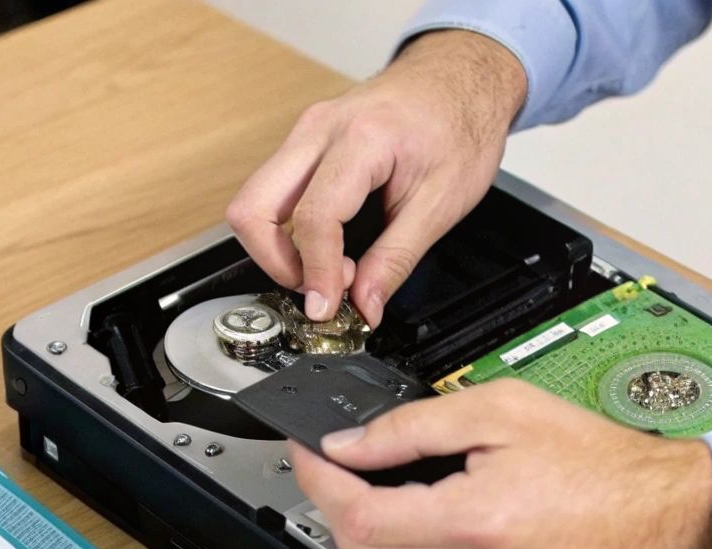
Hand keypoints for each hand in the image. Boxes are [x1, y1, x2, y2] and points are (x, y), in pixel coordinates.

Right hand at [226, 30, 526, 325]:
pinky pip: (272, 193)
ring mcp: (306, 132)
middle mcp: (320, 129)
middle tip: (317, 287)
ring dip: (279, 247)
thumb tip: (364, 305)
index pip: (314, 217)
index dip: (315, 272)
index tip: (325, 307)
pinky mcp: (304, 141)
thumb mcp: (442, 202)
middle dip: (274, 261)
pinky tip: (329, 243)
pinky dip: (288, 230)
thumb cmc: (459, 125)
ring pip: (254, 201)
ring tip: (331, 265)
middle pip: (252, 207)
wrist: (459, 77)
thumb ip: (397, 258)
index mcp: (362, 139)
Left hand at [290, 380, 711, 548]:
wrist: (666, 519)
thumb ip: (412, 426)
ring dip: (374, 532)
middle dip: (339, 506)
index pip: (358, 516)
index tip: (310, 454)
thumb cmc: (602, 464)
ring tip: (394, 488)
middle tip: (341, 467)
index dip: (319, 482)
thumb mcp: (502, 410)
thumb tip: (349, 444)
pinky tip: (433, 523)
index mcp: (477, 522)